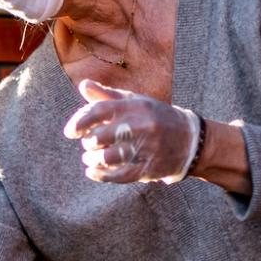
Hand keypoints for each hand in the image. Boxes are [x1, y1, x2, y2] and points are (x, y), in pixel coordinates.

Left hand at [64, 78, 201, 184]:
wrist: (190, 140)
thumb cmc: (155, 117)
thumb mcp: (135, 102)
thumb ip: (107, 96)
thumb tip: (83, 85)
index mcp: (134, 107)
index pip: (99, 111)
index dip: (80, 121)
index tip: (70, 132)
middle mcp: (139, 126)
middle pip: (100, 137)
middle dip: (88, 142)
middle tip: (89, 144)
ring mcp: (144, 149)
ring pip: (107, 158)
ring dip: (93, 160)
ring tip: (90, 158)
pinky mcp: (147, 169)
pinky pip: (118, 176)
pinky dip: (100, 175)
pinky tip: (92, 172)